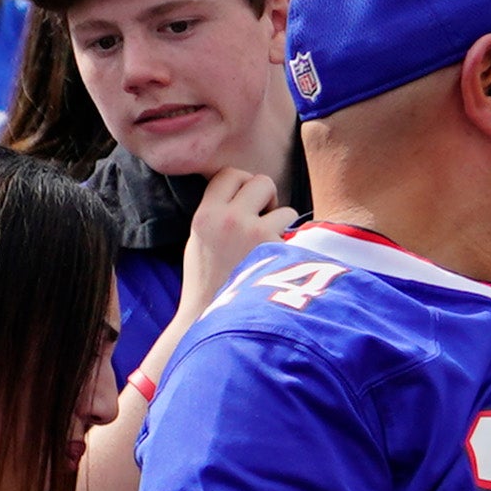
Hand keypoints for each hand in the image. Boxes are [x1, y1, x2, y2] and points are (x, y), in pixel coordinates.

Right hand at [178, 162, 302, 314]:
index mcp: (203, 216)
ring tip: (267, 244)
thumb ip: (216, 212)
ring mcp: (253, 234)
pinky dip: (289, 243)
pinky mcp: (275, 250)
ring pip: (284, 207)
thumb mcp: (197, 240)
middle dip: (266, 196)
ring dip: (281, 223)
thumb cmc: (207, 279)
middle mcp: (227, 219)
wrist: (209, 316)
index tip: (244, 199)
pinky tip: (276, 259)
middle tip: (261, 217)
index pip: (229, 173)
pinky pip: (294, 232)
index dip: (242, 182)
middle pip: (260, 181)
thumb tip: (242, 190)